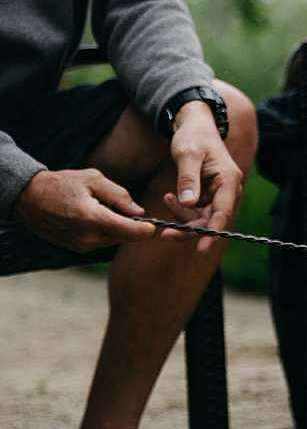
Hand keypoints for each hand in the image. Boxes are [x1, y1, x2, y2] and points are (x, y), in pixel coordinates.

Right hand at [12, 169, 155, 252]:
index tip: (155, 224)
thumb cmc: (62, 184)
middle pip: (125, 237)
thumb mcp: (94, 179)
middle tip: (123, 207)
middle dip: (131, 225)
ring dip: (117, 228)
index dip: (147, 229)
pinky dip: (105, 231)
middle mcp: (88, 237)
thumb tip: (140, 212)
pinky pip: (101, 242)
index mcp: (92, 219)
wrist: (29, 198)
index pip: (131, 232)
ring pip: (114, 240)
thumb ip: (120, 196)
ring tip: (102, 208)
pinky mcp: (77, 249)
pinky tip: (94, 217)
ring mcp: (81, 246)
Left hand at [163, 101, 244, 251]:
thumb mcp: (187, 155)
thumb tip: (188, 204)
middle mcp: (228, 189)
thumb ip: (188, 180)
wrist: (194, 125)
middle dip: (189, 227)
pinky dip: (182, 208)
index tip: (201, 248)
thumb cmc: (193, 137)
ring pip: (203, 217)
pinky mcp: (209, 194)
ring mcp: (219, 193)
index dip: (212, 231)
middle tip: (166, 234)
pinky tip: (169, 197)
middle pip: (211, 219)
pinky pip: (197, 210)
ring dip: (183, 216)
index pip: (222, 212)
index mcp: (228, 180)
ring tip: (165, 199)